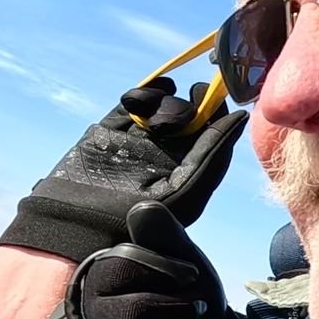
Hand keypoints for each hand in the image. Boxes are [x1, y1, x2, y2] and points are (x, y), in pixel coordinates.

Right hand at [0, 78, 247, 263]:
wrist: (77, 225)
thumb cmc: (139, 217)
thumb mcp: (186, 192)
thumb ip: (213, 156)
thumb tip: (241, 118)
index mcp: (190, 171)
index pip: (212, 134)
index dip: (217, 111)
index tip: (216, 94)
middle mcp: (167, 155)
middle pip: (190, 116)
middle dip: (193, 103)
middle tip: (192, 97)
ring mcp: (139, 142)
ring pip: (162, 106)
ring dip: (165, 100)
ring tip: (156, 113)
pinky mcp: (112, 132)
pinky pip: (133, 105)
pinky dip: (141, 94)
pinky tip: (140, 99)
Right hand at [42, 202, 236, 318]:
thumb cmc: (179, 286)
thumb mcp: (176, 254)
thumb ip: (161, 234)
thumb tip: (143, 211)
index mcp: (100, 280)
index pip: (120, 270)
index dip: (163, 270)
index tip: (190, 274)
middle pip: (130, 316)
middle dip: (177, 310)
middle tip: (200, 306)